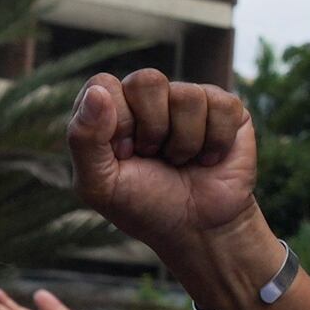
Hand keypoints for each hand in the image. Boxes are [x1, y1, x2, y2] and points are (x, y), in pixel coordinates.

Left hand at [65, 69, 267, 274]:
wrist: (198, 229)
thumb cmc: (145, 205)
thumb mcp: (99, 185)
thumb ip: (83, 139)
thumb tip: (97, 93)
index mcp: (111, 110)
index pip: (103, 84)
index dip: (116, 121)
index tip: (124, 154)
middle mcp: (148, 98)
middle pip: (147, 79)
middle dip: (152, 128)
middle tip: (153, 155)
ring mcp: (188, 100)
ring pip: (187, 95)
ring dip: (184, 143)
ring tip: (181, 161)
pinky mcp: (226, 110)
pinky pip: (222, 106)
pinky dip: (215, 143)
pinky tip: (208, 159)